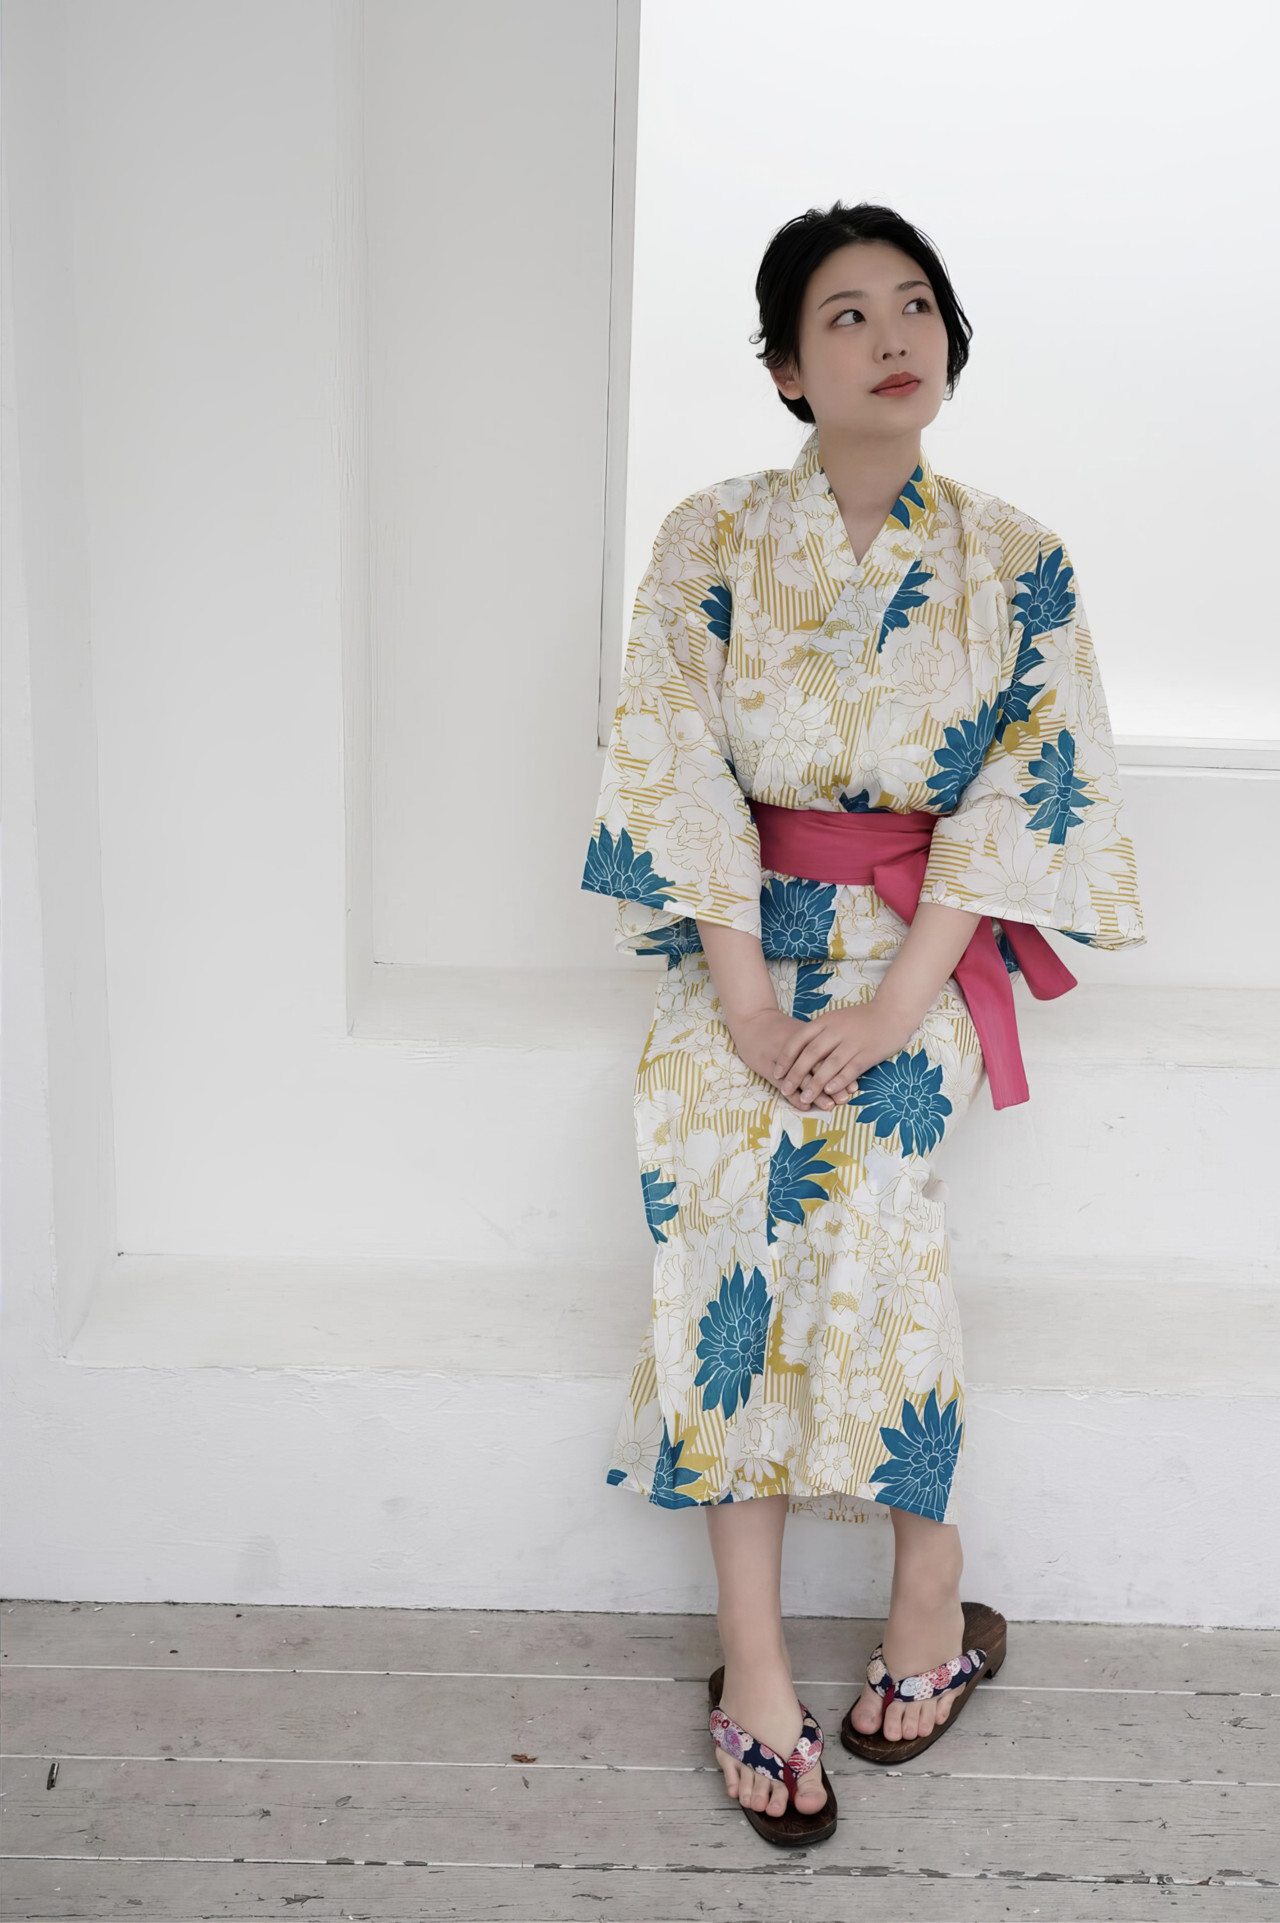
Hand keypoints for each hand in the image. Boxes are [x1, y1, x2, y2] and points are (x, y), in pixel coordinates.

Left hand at [764, 998, 920, 1109]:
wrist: (892, 1013)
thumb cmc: (861, 1020)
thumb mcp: (836, 1019)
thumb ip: (819, 1033)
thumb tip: (799, 1051)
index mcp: (826, 1022)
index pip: (799, 1039)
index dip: (787, 1057)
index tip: (777, 1073)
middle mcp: (836, 1031)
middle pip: (811, 1054)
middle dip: (796, 1074)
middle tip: (785, 1090)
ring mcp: (852, 1042)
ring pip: (829, 1064)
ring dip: (815, 1083)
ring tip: (804, 1098)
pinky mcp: (867, 1053)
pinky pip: (850, 1069)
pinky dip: (839, 1081)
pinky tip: (829, 1092)